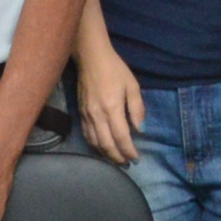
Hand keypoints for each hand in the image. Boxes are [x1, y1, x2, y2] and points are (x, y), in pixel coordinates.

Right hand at [77, 48, 145, 164]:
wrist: (90, 58)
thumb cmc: (115, 69)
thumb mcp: (132, 85)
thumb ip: (137, 109)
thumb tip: (140, 130)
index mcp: (112, 108)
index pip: (121, 137)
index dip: (129, 150)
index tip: (136, 158)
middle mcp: (97, 115)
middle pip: (106, 144)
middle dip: (118, 157)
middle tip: (127, 163)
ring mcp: (87, 115)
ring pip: (95, 143)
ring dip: (106, 154)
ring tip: (117, 159)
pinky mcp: (80, 113)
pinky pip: (87, 135)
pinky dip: (95, 146)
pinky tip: (102, 148)